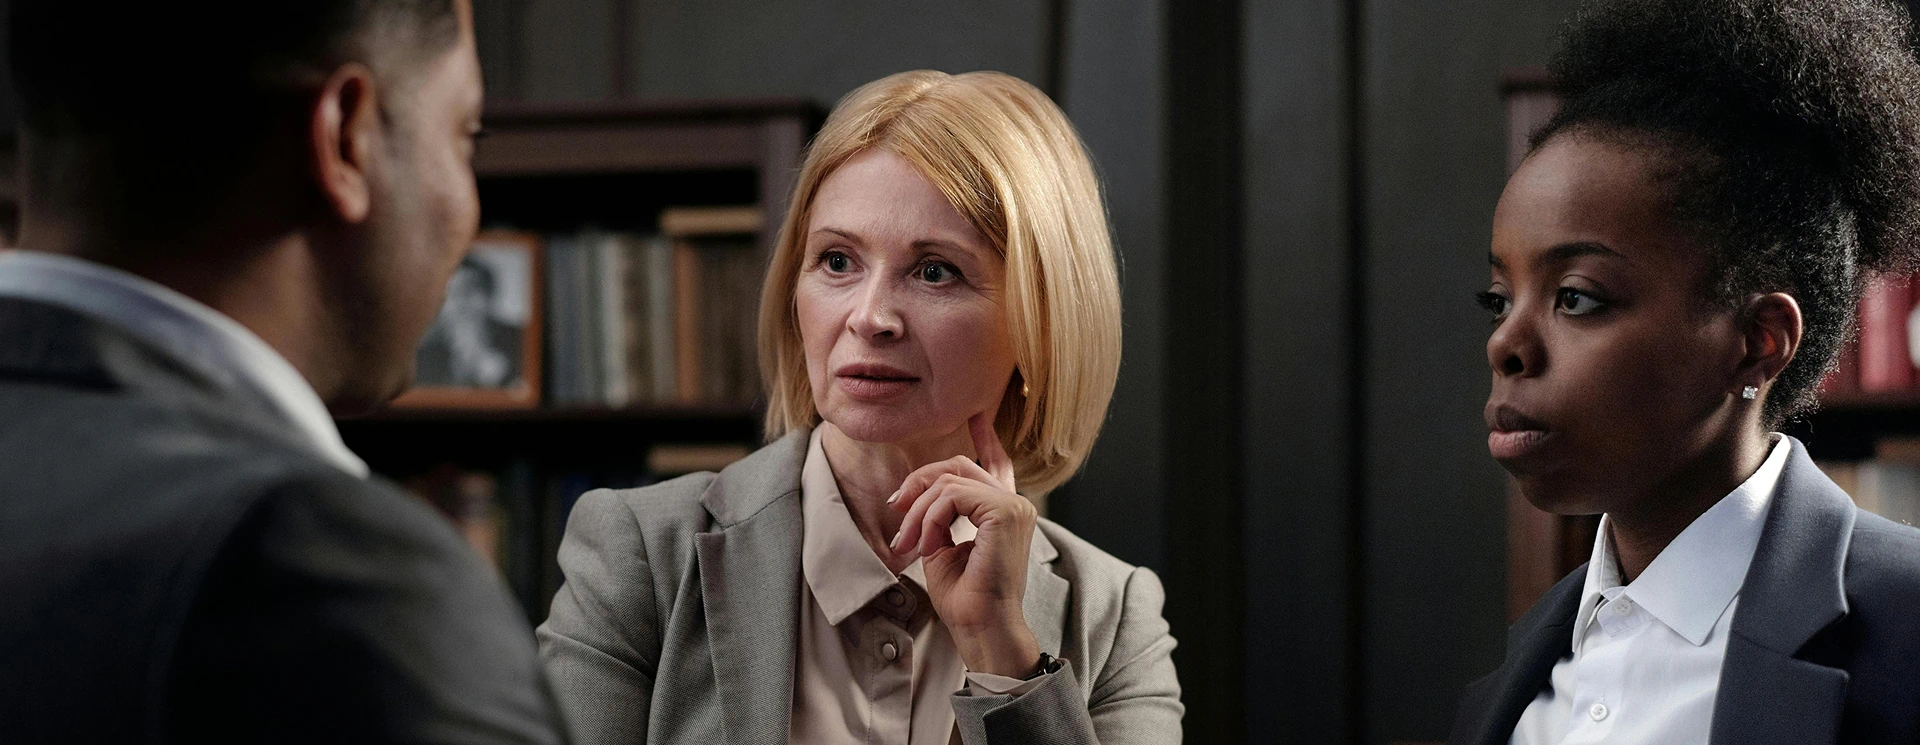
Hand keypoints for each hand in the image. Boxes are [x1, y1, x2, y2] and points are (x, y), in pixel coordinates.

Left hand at [888, 412, 1041, 677]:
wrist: (979, 628)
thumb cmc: (963, 599)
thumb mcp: (942, 546)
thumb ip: (940, 515)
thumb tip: (920, 494)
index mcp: (1004, 511)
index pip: (996, 462)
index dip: (985, 437)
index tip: (978, 414)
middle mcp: (1015, 504)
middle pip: (957, 466)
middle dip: (919, 483)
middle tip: (896, 511)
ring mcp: (1014, 506)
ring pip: (949, 481)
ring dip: (918, 511)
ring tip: (907, 544)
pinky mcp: (1005, 512)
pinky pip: (952, 495)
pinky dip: (930, 518)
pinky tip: (927, 545)